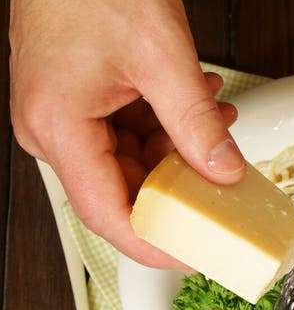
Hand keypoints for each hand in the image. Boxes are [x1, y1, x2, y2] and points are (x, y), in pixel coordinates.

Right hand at [9, 0, 244, 268]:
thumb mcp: (160, 53)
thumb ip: (197, 123)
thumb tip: (225, 173)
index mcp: (59, 129)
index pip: (110, 217)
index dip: (156, 245)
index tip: (195, 256)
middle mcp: (52, 132)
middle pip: (123, 194)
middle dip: (180, 191)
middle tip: (226, 194)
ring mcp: (63, 119)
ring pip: (131, 164)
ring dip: (180, 152)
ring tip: (220, 123)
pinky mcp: (78, 103)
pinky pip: (127, 135)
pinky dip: (166, 127)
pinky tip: (200, 105)